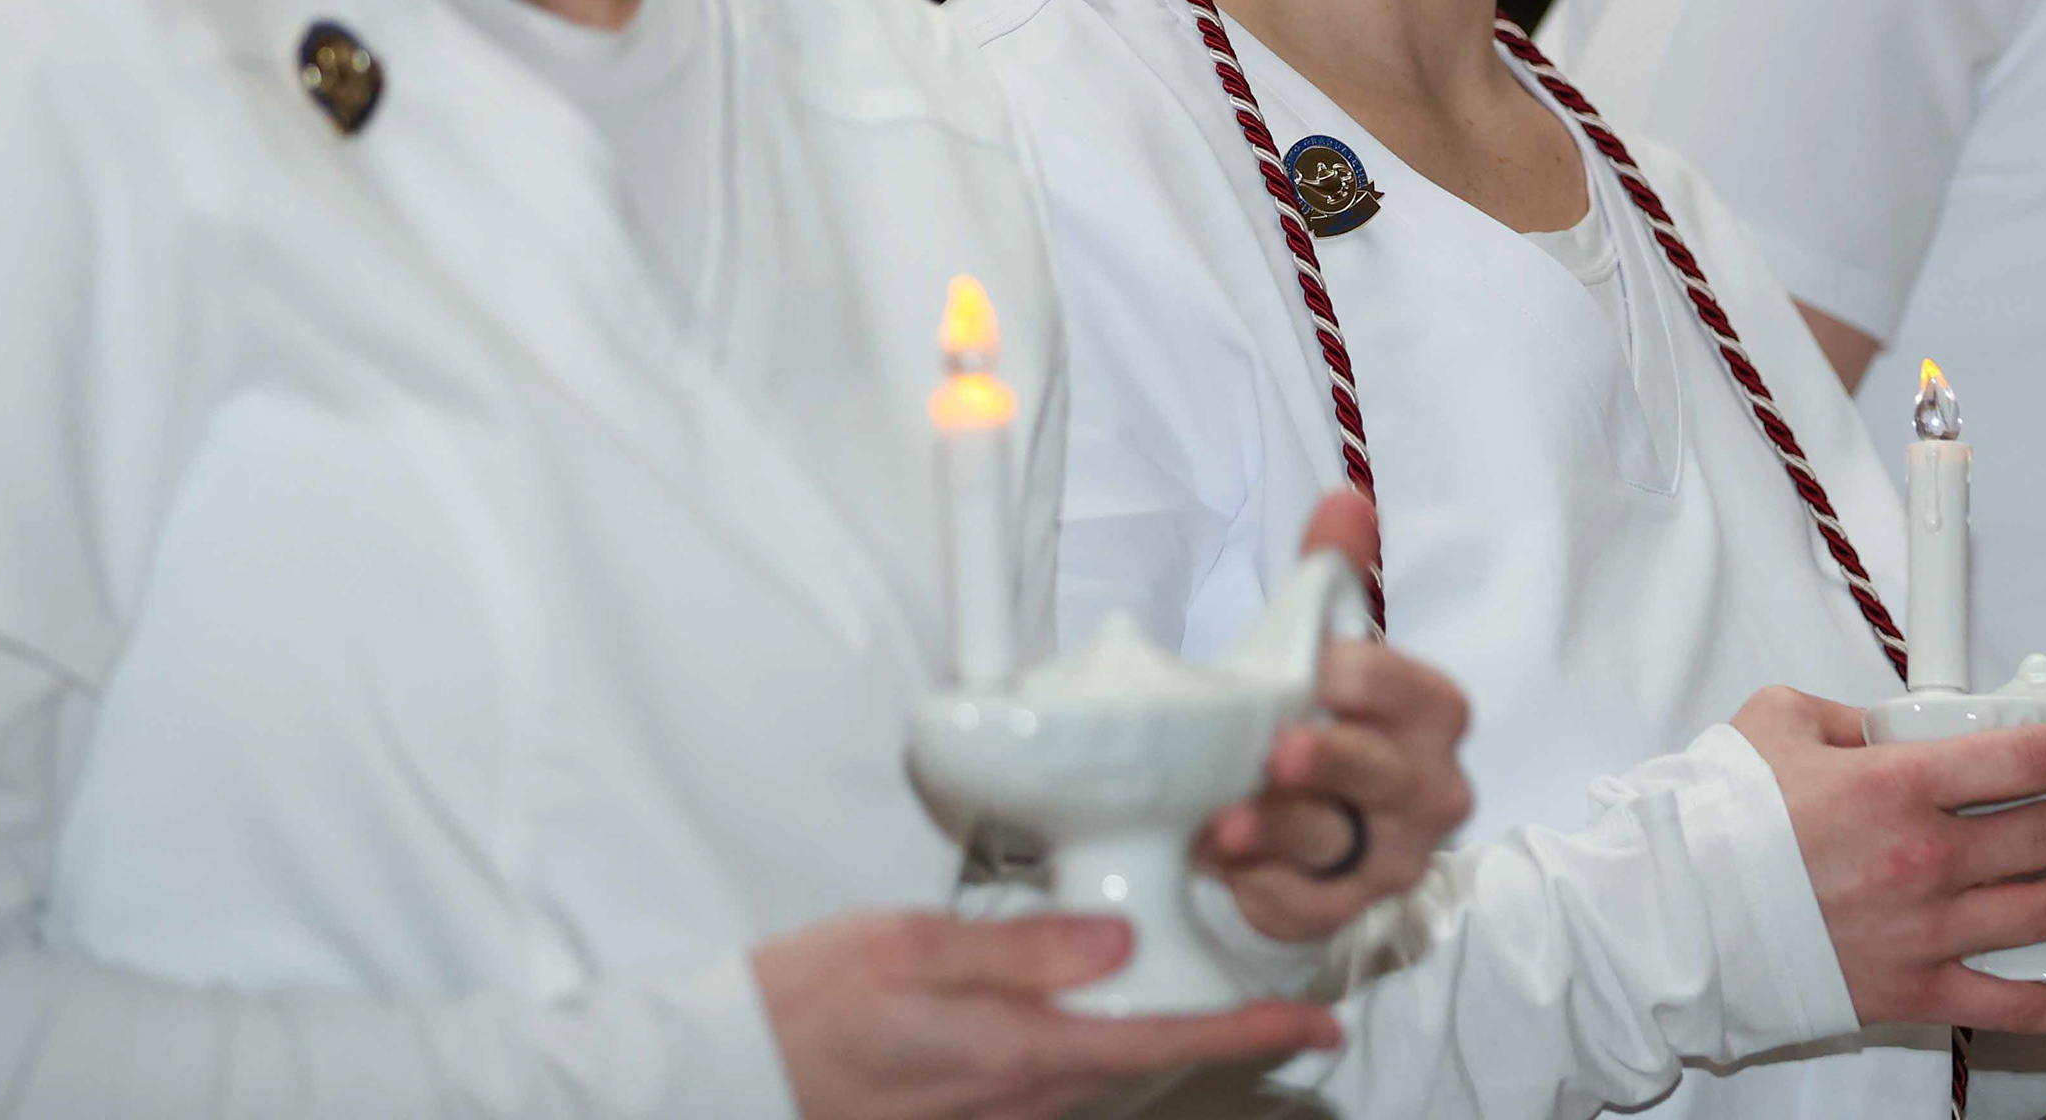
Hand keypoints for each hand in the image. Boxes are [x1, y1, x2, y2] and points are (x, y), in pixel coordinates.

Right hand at [755, 910, 1338, 1119]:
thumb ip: (1021, 947)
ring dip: (1152, 1044)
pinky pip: (1056, 1090)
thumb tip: (1120, 943)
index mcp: (1016, 1053)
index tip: (1317, 1024)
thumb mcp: (911, 946)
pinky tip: (1091, 1015)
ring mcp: (993, 1119)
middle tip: (1269, 996)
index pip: (1161, 1046)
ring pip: (1102, 1081)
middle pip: (1143, 1069)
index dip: (1248, 1035)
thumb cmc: (806, 1002)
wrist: (728, 1076)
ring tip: (1195, 997)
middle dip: (1210, 1036)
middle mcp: (1019, 1101)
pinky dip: (1094, 1054)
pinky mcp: (967, 1116)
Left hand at [1198, 490, 1474, 941]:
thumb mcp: (1322, 639)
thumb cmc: (1319, 709)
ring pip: (1337, 845)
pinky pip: (1303, 904)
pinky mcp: (1340, 910)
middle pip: (1388, 779)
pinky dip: (1257, 885)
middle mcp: (1430, 790)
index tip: (1319, 667)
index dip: (1368, 679)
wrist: (1293, 803)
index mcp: (1433, 713)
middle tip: (1278, 748)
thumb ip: (1334, 571)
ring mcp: (1389, 859)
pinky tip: (1217, 860)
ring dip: (1278, 831)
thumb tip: (1343, 498)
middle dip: (1334, 763)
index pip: (1412, 692)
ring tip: (1222, 821)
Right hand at [1734, 684, 2045, 1034]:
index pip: (2024, 757)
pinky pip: (2014, 1002)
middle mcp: (1926, 858)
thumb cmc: (1722, 823)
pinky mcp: (1915, 990)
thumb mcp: (1781, 723)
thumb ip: (1851, 715)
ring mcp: (1927, 930)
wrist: (1680, 918)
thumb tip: (1893, 723)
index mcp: (1897, 784)